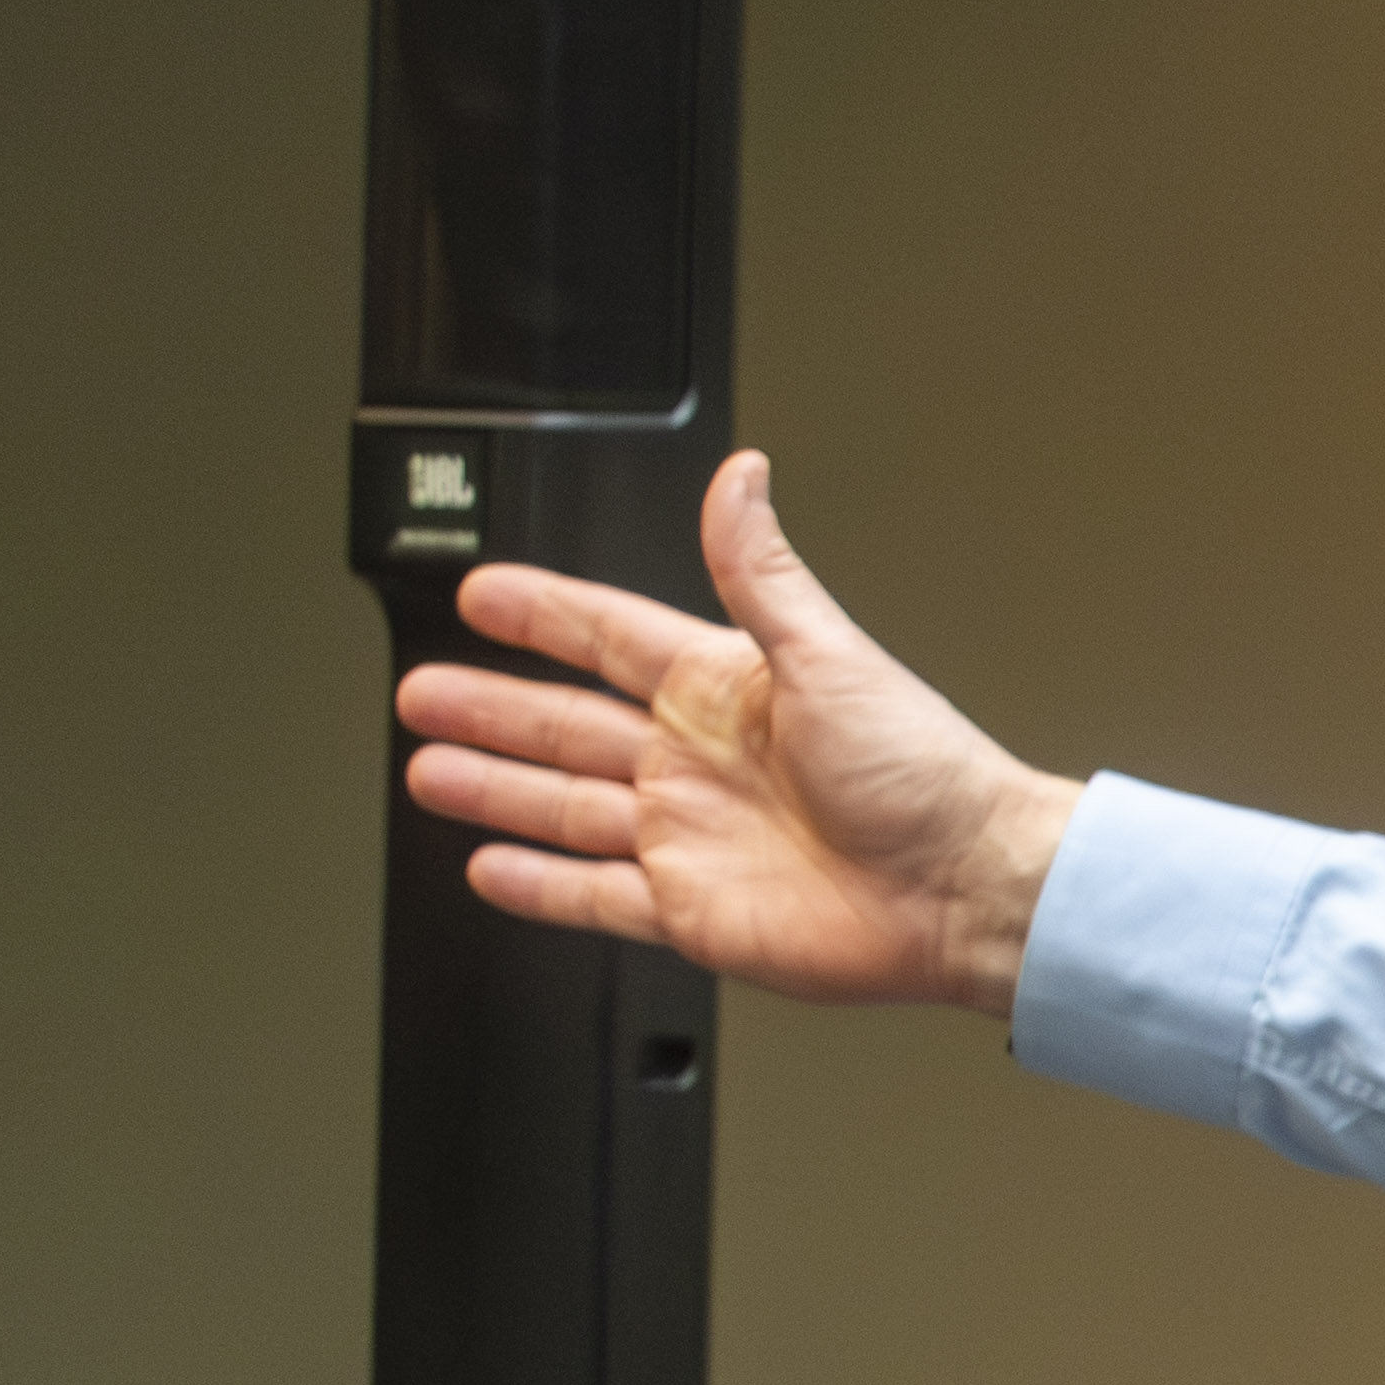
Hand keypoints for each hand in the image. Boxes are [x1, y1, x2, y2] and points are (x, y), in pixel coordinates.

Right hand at [395, 451, 1080, 1015]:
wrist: (963, 886)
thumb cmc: (924, 772)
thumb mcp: (829, 653)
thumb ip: (763, 571)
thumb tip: (742, 475)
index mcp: (727, 688)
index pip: (609, 636)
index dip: (543, 614)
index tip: (481, 592)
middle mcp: (700, 760)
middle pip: (567, 723)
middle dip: (491, 704)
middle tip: (421, 689)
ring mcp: (690, 836)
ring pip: (564, 807)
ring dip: (496, 787)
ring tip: (429, 767)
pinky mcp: (691, 910)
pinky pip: (595, 895)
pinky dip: (540, 884)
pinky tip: (490, 864)